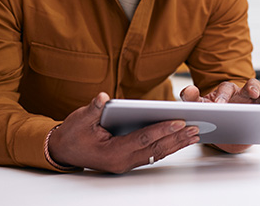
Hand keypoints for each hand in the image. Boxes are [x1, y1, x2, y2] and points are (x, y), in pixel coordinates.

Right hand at [48, 92, 199, 172]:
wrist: (63, 151)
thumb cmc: (72, 134)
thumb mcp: (80, 118)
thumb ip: (94, 109)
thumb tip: (104, 97)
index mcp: (112, 152)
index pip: (142, 139)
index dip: (161, 129)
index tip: (179, 121)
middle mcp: (122, 161)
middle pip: (155, 150)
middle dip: (177, 139)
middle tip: (196, 128)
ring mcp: (126, 162)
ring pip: (156, 153)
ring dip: (176, 144)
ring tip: (194, 134)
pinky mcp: (128, 159)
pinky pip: (152, 153)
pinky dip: (166, 145)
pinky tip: (179, 138)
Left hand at [180, 79, 259, 153]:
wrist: (223, 133)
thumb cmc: (213, 115)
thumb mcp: (201, 107)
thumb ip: (191, 98)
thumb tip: (189, 90)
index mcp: (225, 92)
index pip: (225, 89)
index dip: (223, 96)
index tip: (219, 105)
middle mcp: (240, 94)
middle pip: (248, 85)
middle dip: (250, 88)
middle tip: (251, 93)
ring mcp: (252, 103)